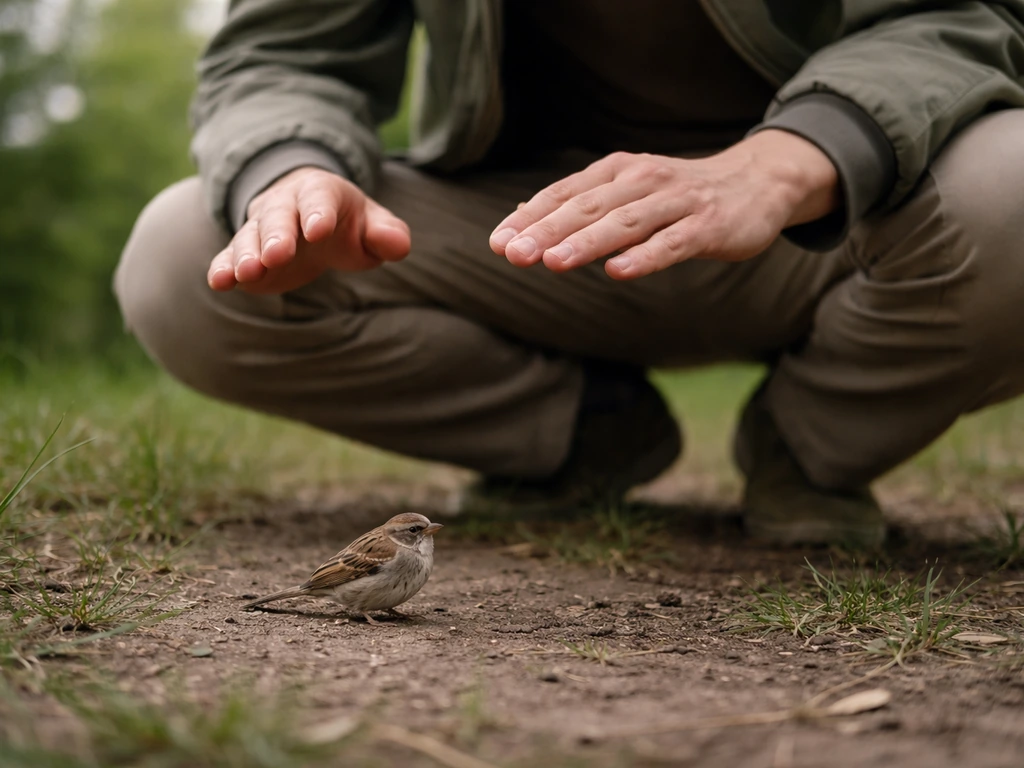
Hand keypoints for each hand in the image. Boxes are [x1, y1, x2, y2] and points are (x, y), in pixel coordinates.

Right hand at [208, 167, 410, 293]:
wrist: (314, 219)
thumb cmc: (350, 224)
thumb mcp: (373, 225)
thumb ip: (387, 234)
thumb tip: (398, 245)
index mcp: (322, 193)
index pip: (319, 200)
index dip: (319, 214)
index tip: (318, 232)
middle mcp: (286, 204)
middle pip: (278, 216)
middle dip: (276, 235)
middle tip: (276, 256)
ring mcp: (262, 227)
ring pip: (250, 236)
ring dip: (247, 254)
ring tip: (246, 273)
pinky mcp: (248, 252)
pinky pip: (230, 256)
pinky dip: (224, 268)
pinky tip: (219, 282)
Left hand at [489, 130, 838, 279]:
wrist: (755, 183)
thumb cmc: (678, 196)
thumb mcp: (626, 192)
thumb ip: (580, 206)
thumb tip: (520, 220)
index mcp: (617, 171)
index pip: (565, 194)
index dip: (531, 218)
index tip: (498, 244)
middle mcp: (642, 180)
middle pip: (588, 207)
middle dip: (547, 231)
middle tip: (513, 254)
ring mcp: (677, 201)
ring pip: (625, 223)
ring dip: (587, 242)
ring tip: (554, 262)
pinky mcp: (707, 226)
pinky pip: (672, 243)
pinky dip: (645, 256)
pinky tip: (619, 271)